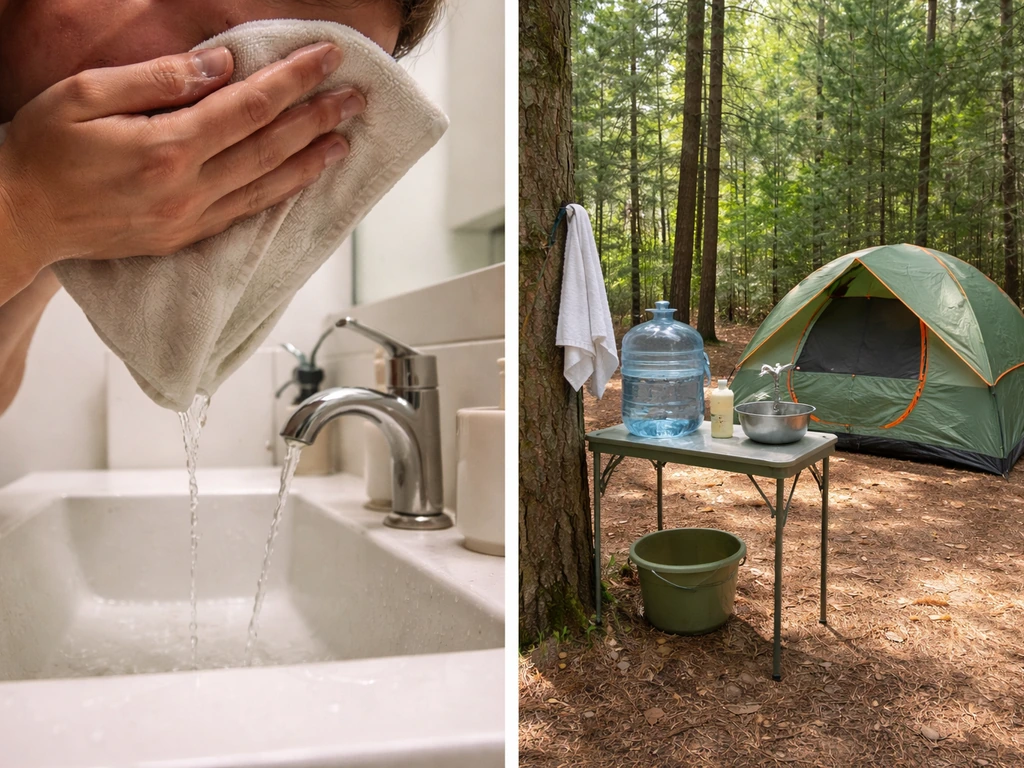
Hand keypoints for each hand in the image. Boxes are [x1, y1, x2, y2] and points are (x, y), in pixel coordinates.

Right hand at [0, 42, 364, 271]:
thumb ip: (159, 78)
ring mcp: (188, 220)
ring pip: (266, 187)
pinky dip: (280, 194)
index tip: (327, 59)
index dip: (293, 81)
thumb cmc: (42, 151)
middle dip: (317, 119)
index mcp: (166, 149)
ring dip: (310, 161)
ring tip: (345, 141)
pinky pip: (245, 214)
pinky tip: (300, 181)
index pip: (249, 107)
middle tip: (354, 99)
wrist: (17, 217)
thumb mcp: (86, 94)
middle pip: (269, 148)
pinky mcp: (183, 238)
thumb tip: (220, 64)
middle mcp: (187, 190)